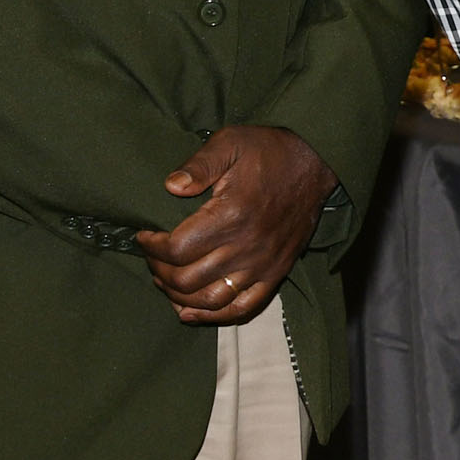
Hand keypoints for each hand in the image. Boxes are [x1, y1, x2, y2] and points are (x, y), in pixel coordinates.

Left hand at [135, 126, 334, 326]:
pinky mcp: (276, 273)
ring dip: (178, 296)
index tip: (144, 235)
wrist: (316, 161)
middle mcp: (247, 246)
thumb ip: (199, 164)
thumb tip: (170, 186)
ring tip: (165, 279)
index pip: (176, 249)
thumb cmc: (270, 150)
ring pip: (209, 300)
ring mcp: (263, 265)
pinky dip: (213, 317)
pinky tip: (189, 312)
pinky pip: (243, 308)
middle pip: (186, 279)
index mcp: (232, 215)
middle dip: (159, 270)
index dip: (152, 247)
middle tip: (152, 256)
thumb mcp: (231, 142)